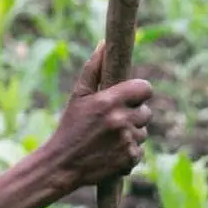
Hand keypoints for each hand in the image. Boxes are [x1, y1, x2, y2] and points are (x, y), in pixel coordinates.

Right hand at [40, 41, 153, 188]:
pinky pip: (139, 151)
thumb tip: (104, 43)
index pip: (145, 88)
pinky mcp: (129, 159)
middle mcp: (121, 119)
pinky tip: (111, 152)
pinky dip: (129, 152)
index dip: (140, 92)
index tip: (132, 97)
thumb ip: (93, 68)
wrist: (62, 164)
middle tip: (114, 120)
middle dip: (134, 115)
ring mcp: (127, 140)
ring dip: (131, 134)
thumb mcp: (78, 96)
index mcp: (110, 100)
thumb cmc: (70, 127)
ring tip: (109, 138)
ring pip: (143, 132)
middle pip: (146, 112)